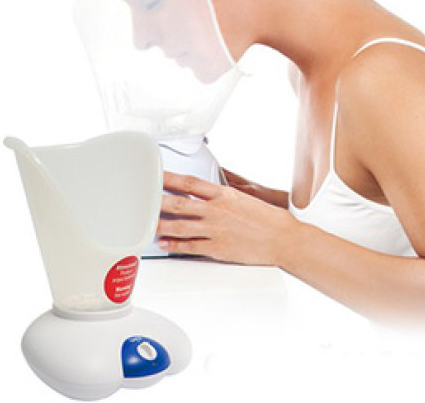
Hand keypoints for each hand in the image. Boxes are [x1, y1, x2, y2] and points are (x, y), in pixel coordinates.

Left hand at [157, 171, 297, 265]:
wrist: (283, 239)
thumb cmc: (268, 218)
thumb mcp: (245, 198)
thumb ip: (222, 195)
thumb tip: (207, 192)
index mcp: (223, 195)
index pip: (190, 182)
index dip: (170, 178)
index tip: (157, 175)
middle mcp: (216, 211)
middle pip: (178, 204)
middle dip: (156, 201)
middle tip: (142, 199)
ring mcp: (215, 231)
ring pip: (179, 227)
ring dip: (160, 225)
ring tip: (146, 224)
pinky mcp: (217, 249)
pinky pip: (189, 247)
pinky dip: (174, 245)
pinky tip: (164, 244)